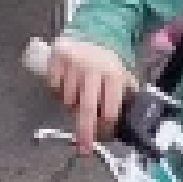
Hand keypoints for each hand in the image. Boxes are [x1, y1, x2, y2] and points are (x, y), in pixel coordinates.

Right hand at [41, 33, 133, 147]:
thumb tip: (129, 129)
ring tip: (79, 95)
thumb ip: (126, 100)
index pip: (109, 110)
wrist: (91, 32)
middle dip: (85, 132)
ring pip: (68, 100)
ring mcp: (74, 63)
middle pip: (87, 109)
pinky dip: (58, 92)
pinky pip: (53, 87)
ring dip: (71, 106)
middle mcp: (94, 69)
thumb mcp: (123, 78)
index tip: (102, 136)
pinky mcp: (57, 58)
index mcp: (114, 75)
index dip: (106, 128)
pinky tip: (66, 84)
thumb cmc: (108, 64)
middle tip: (83, 149)